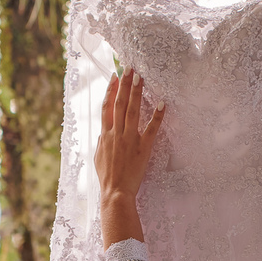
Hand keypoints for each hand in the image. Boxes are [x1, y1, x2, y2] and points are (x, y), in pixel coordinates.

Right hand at [95, 68, 164, 245]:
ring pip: (133, 111)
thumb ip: (103, 141)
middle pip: (119, 104)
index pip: (106, 107)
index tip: (115, 77)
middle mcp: (116, 133)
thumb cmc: (107, 177)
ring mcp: (129, 139)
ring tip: (140, 77)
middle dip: (125, 84)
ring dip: (137, 92)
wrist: (115, 192)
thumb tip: (104, 133)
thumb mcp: (99, 156)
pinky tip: (162, 103)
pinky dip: (157, 115)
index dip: (110, 90)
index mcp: (105, 135)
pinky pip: (152, 128)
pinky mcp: (143, 147)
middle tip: (129, 68)